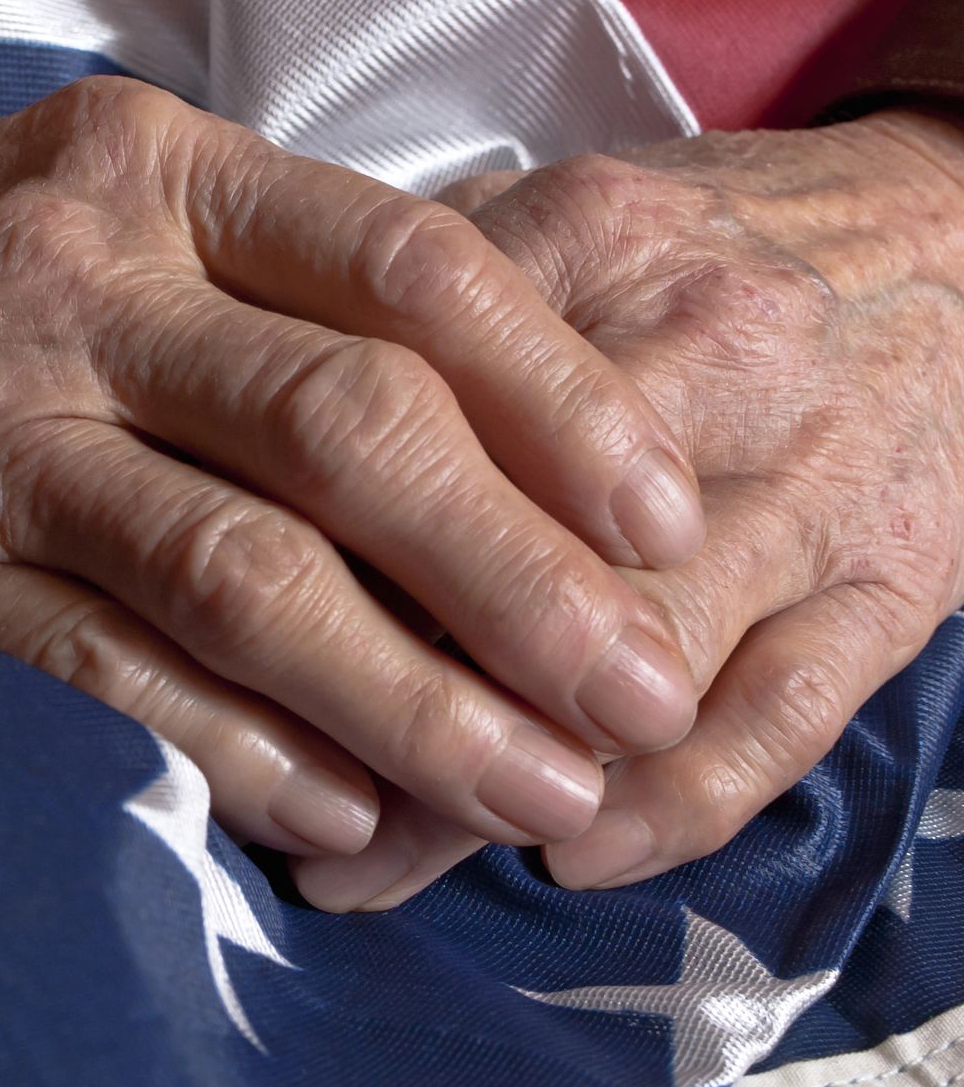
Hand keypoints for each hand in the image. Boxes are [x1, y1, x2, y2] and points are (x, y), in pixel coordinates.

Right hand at [0, 78, 701, 857]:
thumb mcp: (104, 186)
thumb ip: (276, 273)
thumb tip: (488, 422)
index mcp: (151, 171)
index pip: (407, 268)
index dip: (559, 401)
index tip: (659, 515)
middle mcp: (76, 288)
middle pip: (347, 433)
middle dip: (518, 581)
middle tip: (633, 695)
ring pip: (237, 576)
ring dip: (405, 699)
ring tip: (526, 789)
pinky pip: (98, 674)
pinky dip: (232, 754)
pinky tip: (336, 813)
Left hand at [294, 110, 963, 908]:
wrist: (955, 240)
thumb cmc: (706, 250)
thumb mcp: (556, 219)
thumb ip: (410, 303)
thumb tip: (247, 414)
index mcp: (590, 245)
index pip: (409, 417)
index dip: (294, 547)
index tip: (197, 640)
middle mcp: (703, 356)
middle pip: (512, 557)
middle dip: (377, 697)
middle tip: (267, 796)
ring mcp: (809, 482)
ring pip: (633, 661)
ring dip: (493, 788)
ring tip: (376, 867)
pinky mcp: (894, 580)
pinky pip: (785, 721)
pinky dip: (676, 810)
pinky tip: (568, 857)